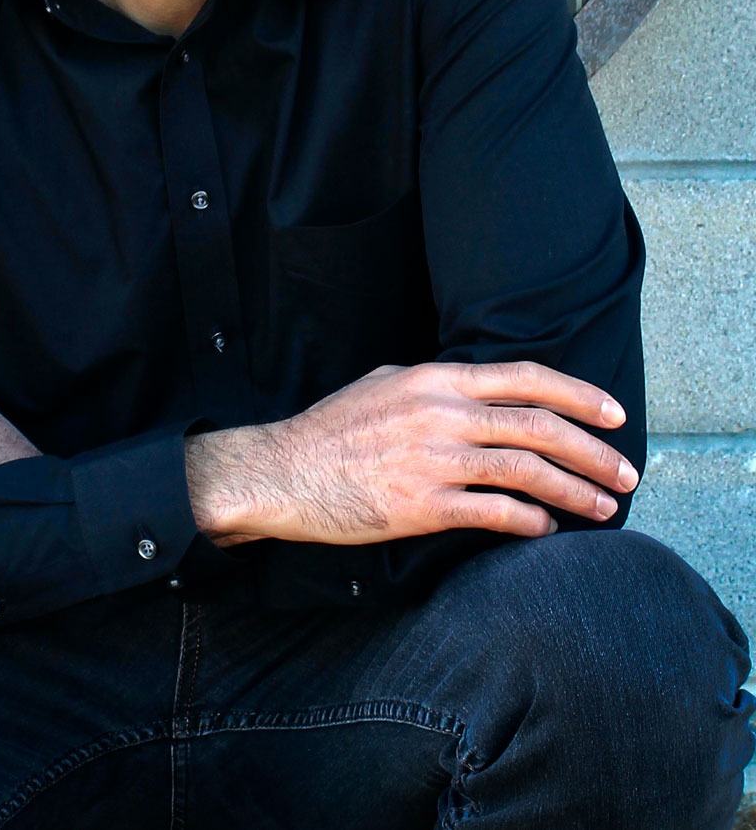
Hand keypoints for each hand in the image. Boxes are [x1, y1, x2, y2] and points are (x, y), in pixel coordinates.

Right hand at [185, 359, 638, 546]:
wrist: (283, 470)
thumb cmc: (332, 429)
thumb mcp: (385, 384)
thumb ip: (435, 385)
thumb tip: (476, 391)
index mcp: (436, 379)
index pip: (525, 379)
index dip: (578, 395)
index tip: (615, 415)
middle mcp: (441, 414)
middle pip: (538, 427)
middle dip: (592, 452)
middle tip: (626, 473)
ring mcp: (433, 460)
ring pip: (526, 472)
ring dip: (575, 493)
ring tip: (605, 509)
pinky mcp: (421, 506)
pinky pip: (493, 513)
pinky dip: (530, 521)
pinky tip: (546, 529)